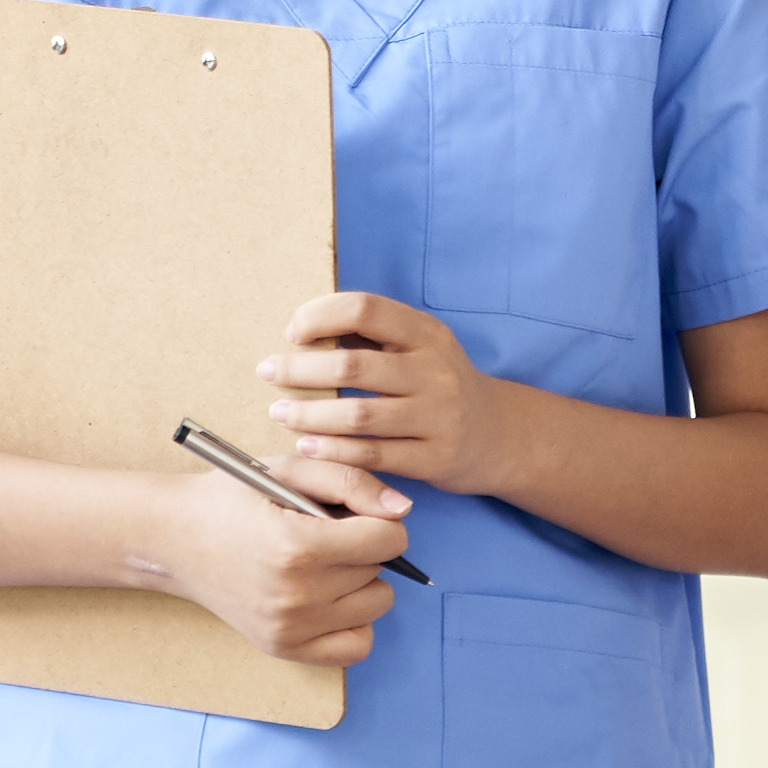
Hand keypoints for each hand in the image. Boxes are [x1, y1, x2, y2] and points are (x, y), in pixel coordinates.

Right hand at [137, 464, 399, 668]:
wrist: (175, 538)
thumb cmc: (232, 498)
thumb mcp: (289, 469)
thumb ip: (351, 482)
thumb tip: (402, 510)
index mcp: (296, 547)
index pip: (388, 540)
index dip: (378, 520)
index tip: (351, 514)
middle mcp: (296, 595)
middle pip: (381, 570)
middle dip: (363, 547)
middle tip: (323, 536)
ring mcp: (290, 628)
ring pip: (376, 605)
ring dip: (361, 582)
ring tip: (323, 564)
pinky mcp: (285, 648)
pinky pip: (357, 646)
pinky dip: (353, 621)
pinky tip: (329, 597)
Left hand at [261, 291, 543, 503]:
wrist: (499, 435)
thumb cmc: (440, 385)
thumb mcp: (421, 348)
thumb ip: (375, 336)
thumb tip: (304, 326)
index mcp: (427, 334)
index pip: (366, 309)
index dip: (321, 316)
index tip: (294, 333)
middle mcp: (435, 371)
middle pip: (353, 366)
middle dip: (299, 370)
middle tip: (268, 373)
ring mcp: (438, 416)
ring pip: (358, 415)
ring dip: (309, 415)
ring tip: (279, 413)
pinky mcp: (435, 458)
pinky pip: (373, 455)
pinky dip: (333, 451)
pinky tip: (307, 446)